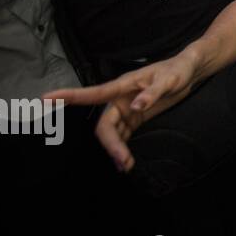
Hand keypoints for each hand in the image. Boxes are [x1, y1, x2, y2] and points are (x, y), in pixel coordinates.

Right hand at [45, 55, 197, 171]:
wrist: (190, 71)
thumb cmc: (178, 70)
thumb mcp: (170, 80)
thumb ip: (152, 93)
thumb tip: (136, 107)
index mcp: (123, 86)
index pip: (92, 93)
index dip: (67, 96)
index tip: (45, 98)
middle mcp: (120, 99)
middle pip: (105, 125)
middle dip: (110, 144)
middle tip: (122, 161)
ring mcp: (126, 109)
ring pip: (112, 133)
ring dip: (116, 149)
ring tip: (126, 165)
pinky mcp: (135, 117)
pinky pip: (123, 135)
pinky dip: (122, 148)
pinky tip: (126, 161)